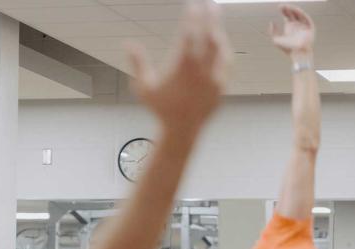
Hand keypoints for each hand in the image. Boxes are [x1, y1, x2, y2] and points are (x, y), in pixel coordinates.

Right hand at [127, 0, 230, 136]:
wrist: (181, 129)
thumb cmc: (160, 108)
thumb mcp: (144, 87)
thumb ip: (138, 63)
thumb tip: (127, 44)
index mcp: (182, 66)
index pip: (190, 34)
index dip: (192, 17)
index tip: (192, 5)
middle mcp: (201, 69)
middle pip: (208, 35)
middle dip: (210, 16)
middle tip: (210, 2)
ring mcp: (214, 76)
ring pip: (220, 47)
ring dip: (218, 30)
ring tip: (215, 18)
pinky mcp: (222, 84)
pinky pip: (226, 61)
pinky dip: (223, 48)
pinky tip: (220, 42)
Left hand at [270, 5, 314, 56]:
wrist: (298, 53)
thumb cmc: (287, 49)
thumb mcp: (276, 40)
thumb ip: (272, 32)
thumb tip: (271, 22)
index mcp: (289, 28)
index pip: (287, 16)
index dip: (284, 11)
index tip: (279, 7)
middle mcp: (297, 25)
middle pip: (292, 14)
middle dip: (288, 9)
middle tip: (282, 6)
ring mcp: (303, 25)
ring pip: (299, 14)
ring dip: (294, 10)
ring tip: (287, 6)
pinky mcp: (310, 27)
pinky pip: (306, 18)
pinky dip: (301, 13)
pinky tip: (296, 10)